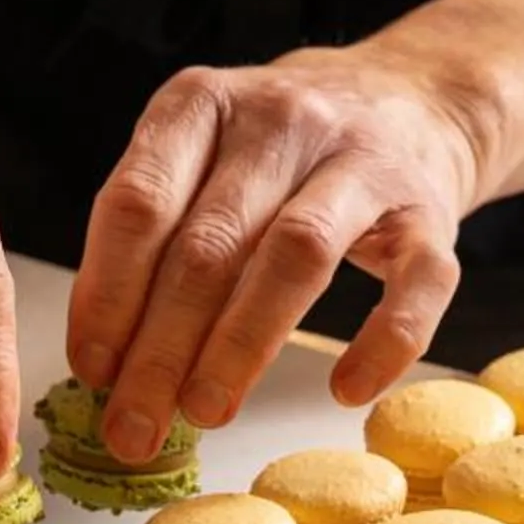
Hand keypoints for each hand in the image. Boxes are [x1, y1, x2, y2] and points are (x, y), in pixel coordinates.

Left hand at [68, 0, 523, 463]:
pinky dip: (383, 342)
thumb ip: (153, 232)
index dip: (109, 293)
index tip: (92, 369)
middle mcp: (284, 121)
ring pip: (297, 256)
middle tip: (134, 425)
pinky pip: (415, 283)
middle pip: (211, 244)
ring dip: (242, 345)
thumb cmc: (279, 151)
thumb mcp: (201, 155)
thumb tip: (103, 356)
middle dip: (162, 347)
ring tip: (205, 413)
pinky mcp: (432, 212)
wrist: (411, 98)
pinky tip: (345, 390)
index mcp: (204, 103)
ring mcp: (365, 162)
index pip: (139, 203)